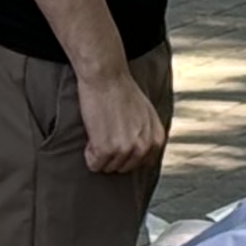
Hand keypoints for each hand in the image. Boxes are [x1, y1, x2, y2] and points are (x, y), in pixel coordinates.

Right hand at [76, 59, 166, 174]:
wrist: (106, 77)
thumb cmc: (123, 90)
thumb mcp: (147, 114)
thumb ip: (148, 135)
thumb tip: (144, 152)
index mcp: (156, 140)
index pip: (141, 163)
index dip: (126, 151)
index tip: (119, 138)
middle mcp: (143, 147)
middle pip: (123, 167)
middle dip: (112, 154)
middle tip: (106, 132)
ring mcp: (124, 150)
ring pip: (108, 168)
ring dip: (100, 153)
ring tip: (100, 131)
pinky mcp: (105, 149)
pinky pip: (94, 165)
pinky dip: (89, 154)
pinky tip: (93, 135)